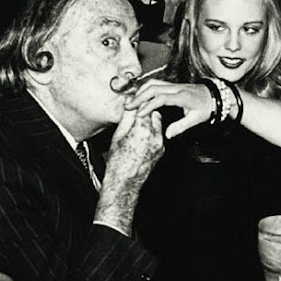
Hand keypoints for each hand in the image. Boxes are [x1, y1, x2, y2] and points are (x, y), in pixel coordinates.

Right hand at [94, 109, 163, 235]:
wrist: (125, 181)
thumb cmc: (118, 161)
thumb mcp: (118, 136)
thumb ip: (126, 118)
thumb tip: (129, 105)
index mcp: (142, 130)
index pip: (145, 108)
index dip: (139, 102)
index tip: (134, 100)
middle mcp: (154, 136)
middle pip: (154, 113)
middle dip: (146, 110)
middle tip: (137, 109)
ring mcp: (160, 143)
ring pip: (158, 124)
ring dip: (150, 120)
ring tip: (138, 123)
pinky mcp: (161, 149)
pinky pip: (158, 135)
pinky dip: (152, 131)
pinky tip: (141, 136)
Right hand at [126, 79, 213, 138]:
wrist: (215, 95)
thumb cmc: (206, 107)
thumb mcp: (196, 119)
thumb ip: (180, 126)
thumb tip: (167, 135)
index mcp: (183, 97)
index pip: (162, 98)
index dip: (149, 105)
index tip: (139, 114)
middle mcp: (177, 88)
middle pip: (154, 88)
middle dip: (139, 97)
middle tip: (128, 107)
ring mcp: (174, 85)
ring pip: (154, 83)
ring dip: (141, 91)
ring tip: (131, 102)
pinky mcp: (173, 85)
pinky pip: (157, 83)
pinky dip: (146, 88)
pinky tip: (140, 96)